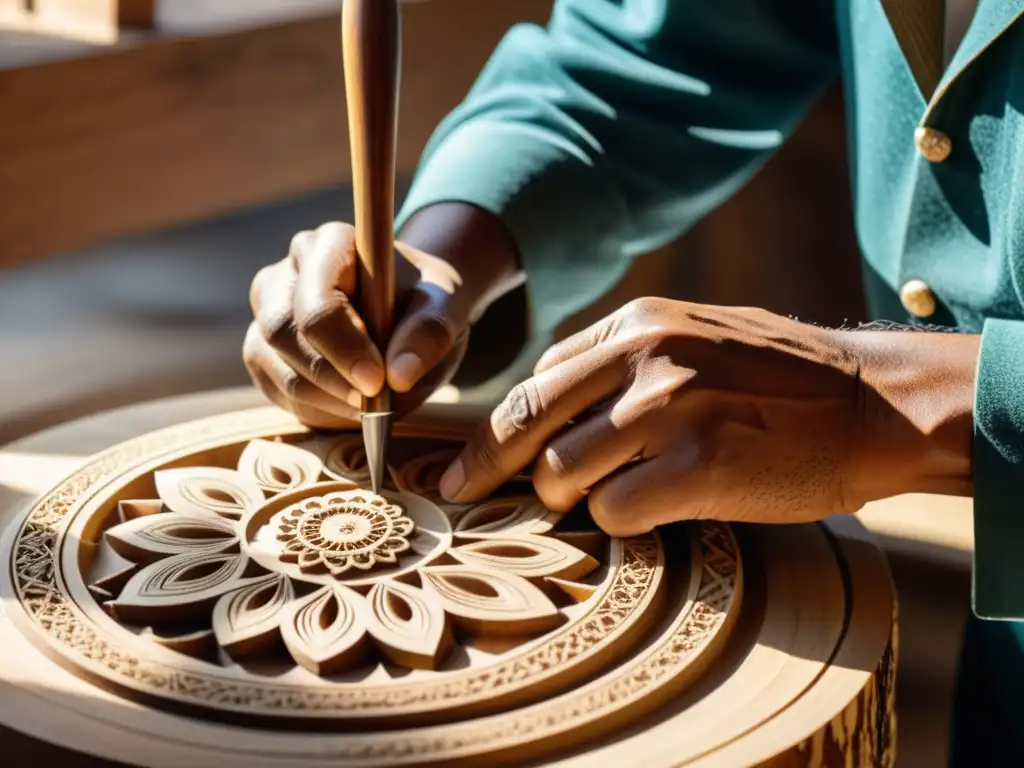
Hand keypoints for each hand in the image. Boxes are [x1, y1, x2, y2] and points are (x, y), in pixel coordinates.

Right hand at [243, 204, 521, 426]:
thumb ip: (427, 336)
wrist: (413, 312)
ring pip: (273, 365)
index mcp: (330, 245)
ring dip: (323, 398)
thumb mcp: (445, 311)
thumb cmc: (427, 304)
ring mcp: (267, 311)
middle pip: (282, 332)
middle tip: (377, 404)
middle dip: (330, 378)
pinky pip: (274, 388)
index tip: (378, 382)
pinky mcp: (263, 349)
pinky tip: (350, 406)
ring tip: (371, 405)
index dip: (343, 348)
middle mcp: (286, 272)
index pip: (318, 303)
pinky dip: (313, 407)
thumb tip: (399, 376)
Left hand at [438, 298, 977, 535]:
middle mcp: (647, 356)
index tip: (475, 457)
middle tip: (456, 492)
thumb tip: (551, 405)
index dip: (504, 426)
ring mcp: (672, 408)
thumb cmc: (781, 378)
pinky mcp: (700, 465)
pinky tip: (649, 515)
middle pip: (526, 419)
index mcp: (639, 323)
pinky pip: (613, 511)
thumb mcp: (696, 336)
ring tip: (601, 501)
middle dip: (484, 466)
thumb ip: (623, 361)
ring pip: (560, 472)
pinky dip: (617, 523)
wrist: (873, 403)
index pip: (539, 379)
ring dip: (567, 499)